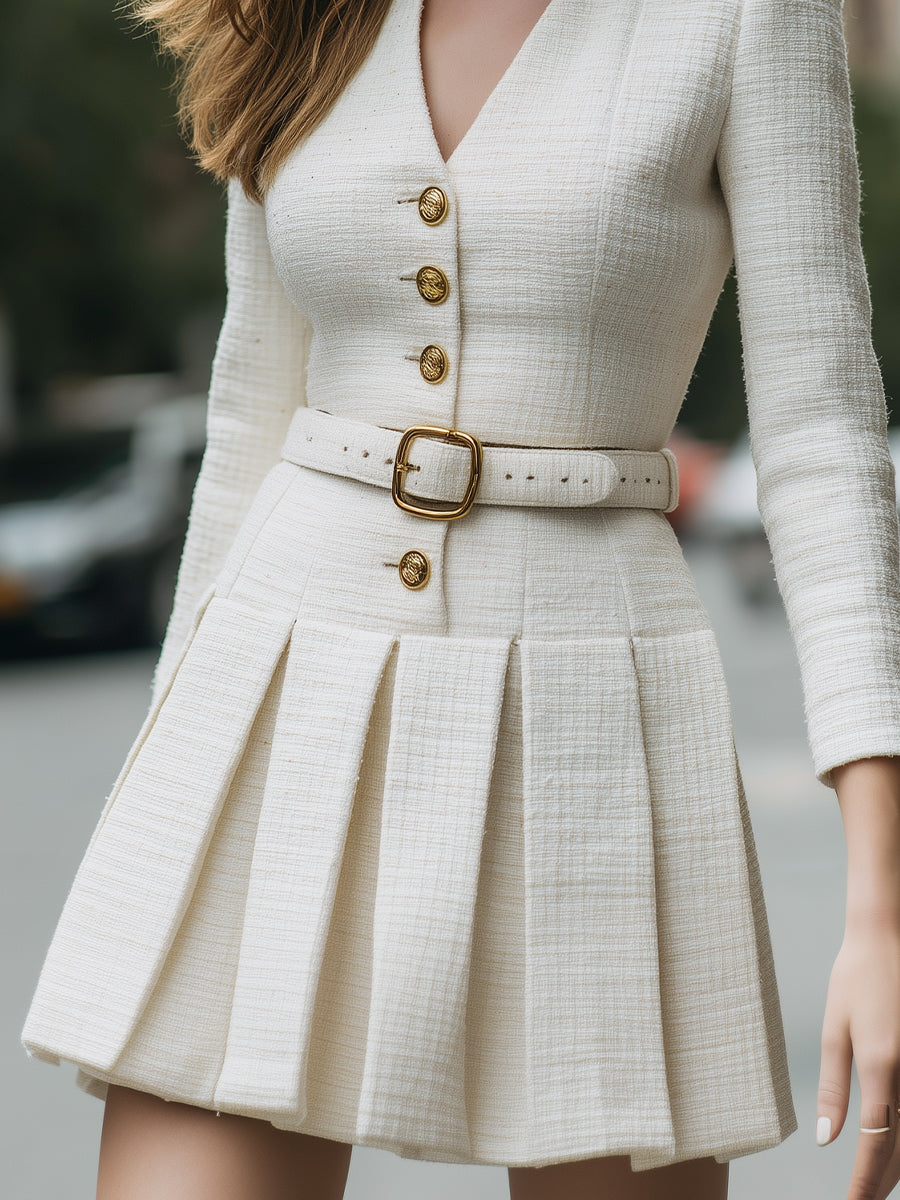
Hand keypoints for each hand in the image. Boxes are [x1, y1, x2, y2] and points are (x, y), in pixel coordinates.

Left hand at [817, 923, 899, 1199]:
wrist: (888, 937)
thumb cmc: (855, 979)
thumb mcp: (835, 1029)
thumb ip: (834, 1087)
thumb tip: (827, 1139)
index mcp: (882, 1065)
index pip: (874, 1143)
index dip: (865, 1181)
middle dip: (883, 1180)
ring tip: (879, 1183)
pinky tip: (898, 1148)